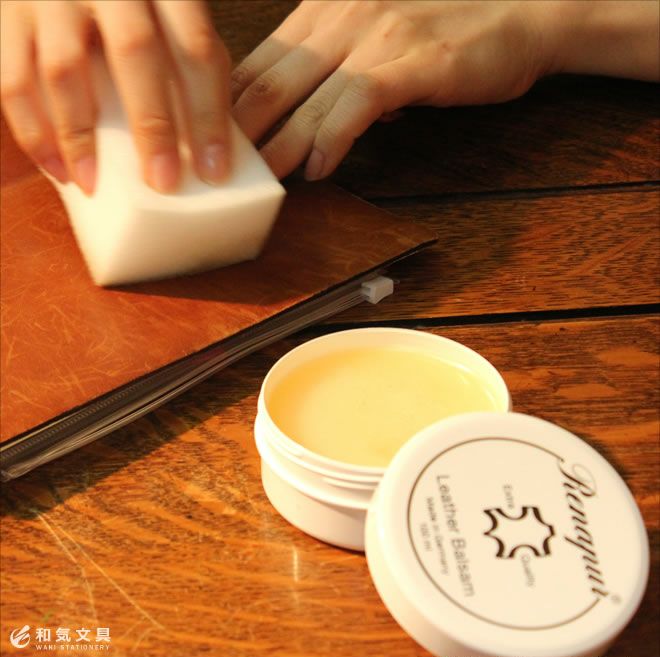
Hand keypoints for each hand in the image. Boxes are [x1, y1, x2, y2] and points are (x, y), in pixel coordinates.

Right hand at [1, 0, 231, 193]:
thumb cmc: (133, 1)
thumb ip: (187, 56)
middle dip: (152, 126)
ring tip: (93, 184)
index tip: (214, 170)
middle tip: (163, 182)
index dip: (209, 114)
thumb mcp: (169, 12)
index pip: (196, 47)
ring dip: (79, 137)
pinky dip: (33, 132)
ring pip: (64, 70)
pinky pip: (13, 79)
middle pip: (136, 52)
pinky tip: (57, 169)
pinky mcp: (8, 14)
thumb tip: (210, 142)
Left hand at [231, 1, 547, 180]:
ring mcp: (377, 35)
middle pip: (271, 81)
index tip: (209, 141)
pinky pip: (358, 105)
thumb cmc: (447, 24)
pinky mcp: (413, 61)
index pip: (258, 61)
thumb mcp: (375, 35)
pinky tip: (320, 169)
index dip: (227, 105)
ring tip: (257, 183)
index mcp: (323, 9)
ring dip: (277, 146)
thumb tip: (303, 115)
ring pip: (307, 98)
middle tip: (217, 171)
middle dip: (240, 132)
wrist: (522, 10)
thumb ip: (334, 68)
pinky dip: (333, 140)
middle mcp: (341, 16)